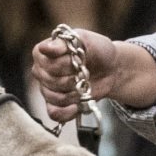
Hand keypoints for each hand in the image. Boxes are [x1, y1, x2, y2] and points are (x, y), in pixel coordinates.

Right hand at [31, 25, 155, 124]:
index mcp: (49, 49)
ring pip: (50, 96)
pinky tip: (77, 105)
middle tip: (84, 74)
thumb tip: (47, 47)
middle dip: (67, 78)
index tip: (75, 61)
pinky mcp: (60, 103)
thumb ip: (69, 43)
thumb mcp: (89, 41)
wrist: (116, 70)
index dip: (57, 62)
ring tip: (84, 88)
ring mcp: (51, 87)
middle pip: (44, 79)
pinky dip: (66, 111)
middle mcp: (45, 68)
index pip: (39, 57)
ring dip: (69, 94)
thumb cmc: (102, 51)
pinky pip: (53, 113)